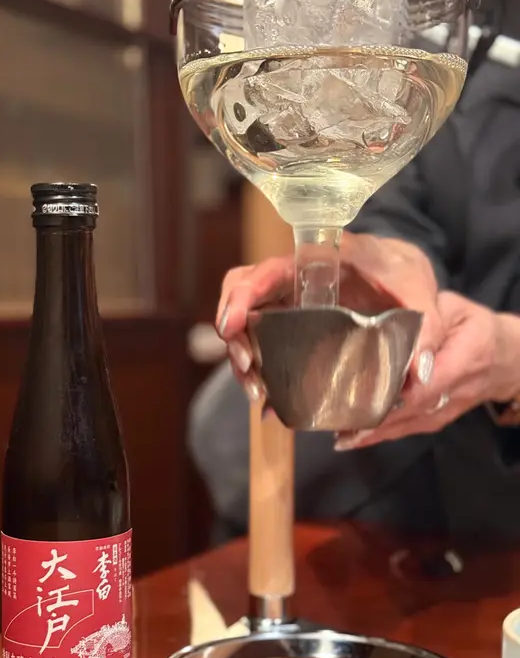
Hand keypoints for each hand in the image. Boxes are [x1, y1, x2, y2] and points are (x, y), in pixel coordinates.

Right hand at [216, 231, 442, 399]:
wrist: (400, 278)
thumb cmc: (402, 272)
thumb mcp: (418, 288)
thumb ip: (425, 324)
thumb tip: (418, 375)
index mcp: (315, 260)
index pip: (265, 270)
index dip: (241, 295)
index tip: (232, 325)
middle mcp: (291, 280)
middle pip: (241, 297)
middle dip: (235, 335)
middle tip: (247, 368)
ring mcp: (286, 304)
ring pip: (247, 325)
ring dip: (244, 360)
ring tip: (257, 393)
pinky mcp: (289, 328)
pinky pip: (262, 345)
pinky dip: (259, 371)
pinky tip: (266, 397)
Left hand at [335, 291, 519, 449]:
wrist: (505, 359)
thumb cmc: (472, 326)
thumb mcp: (454, 309)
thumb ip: (429, 321)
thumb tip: (403, 334)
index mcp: (467, 356)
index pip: (432, 380)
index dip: (401, 390)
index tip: (369, 393)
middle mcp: (459, 389)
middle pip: (415, 408)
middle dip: (378, 415)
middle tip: (341, 417)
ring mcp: (447, 410)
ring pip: (409, 424)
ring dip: (375, 430)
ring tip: (341, 431)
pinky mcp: (437, 420)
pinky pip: (408, 430)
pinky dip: (380, 434)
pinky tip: (353, 436)